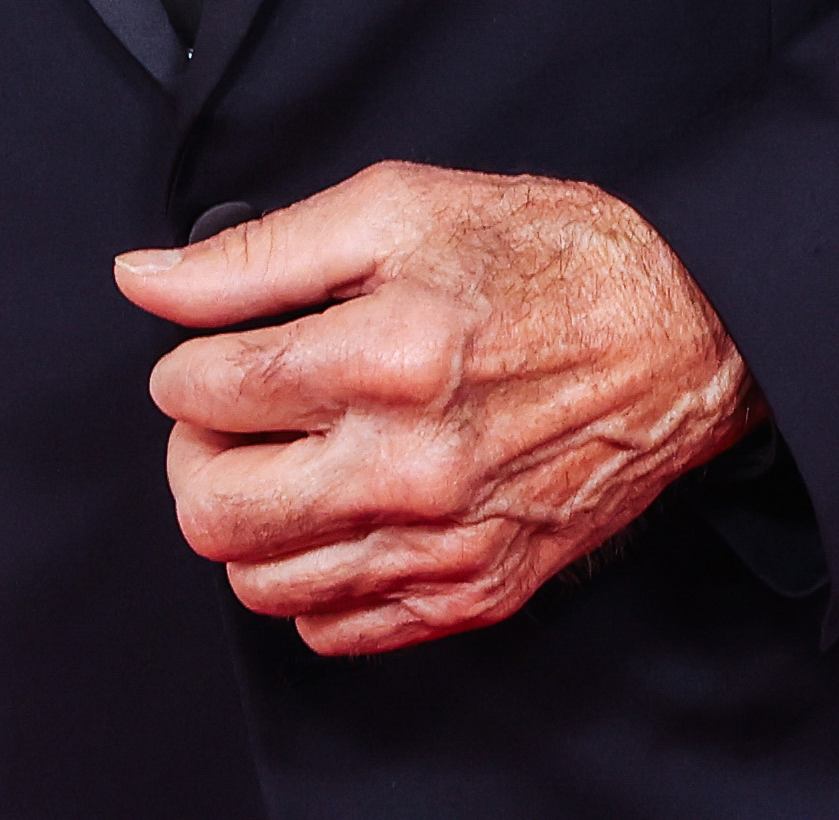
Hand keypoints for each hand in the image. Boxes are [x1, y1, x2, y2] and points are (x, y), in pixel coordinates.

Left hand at [114, 163, 751, 653]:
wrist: (693, 331)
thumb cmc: (556, 258)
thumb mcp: (403, 208)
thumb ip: (260, 254)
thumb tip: (145, 282)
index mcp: (391, 354)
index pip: (199, 390)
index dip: (191, 360)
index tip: (224, 349)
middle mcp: (413, 464)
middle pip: (208, 507)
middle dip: (195, 451)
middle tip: (235, 411)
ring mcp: (445, 542)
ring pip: (257, 581)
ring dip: (248, 518)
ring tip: (292, 458)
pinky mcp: (474, 592)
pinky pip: (332, 630)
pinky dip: (313, 579)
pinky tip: (344, 511)